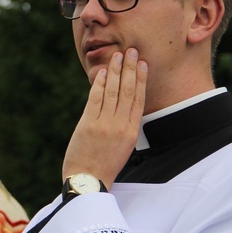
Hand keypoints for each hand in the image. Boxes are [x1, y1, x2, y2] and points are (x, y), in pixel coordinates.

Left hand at [62, 48, 147, 188]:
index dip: (141, 79)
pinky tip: (101, 72)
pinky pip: (95, 99)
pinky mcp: (88, 124)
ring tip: (118, 56)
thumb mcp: (122, 148)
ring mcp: (104, 124)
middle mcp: (120, 126)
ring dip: (115, 71)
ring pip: (112, 91)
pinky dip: (98, 84)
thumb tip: (120, 107)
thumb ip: (123, 127)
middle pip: (127, 91)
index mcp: (132, 132)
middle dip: (130, 69)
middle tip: (132, 51)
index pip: (139, 100)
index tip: (143, 64)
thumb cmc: (103, 166)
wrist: (88, 181)